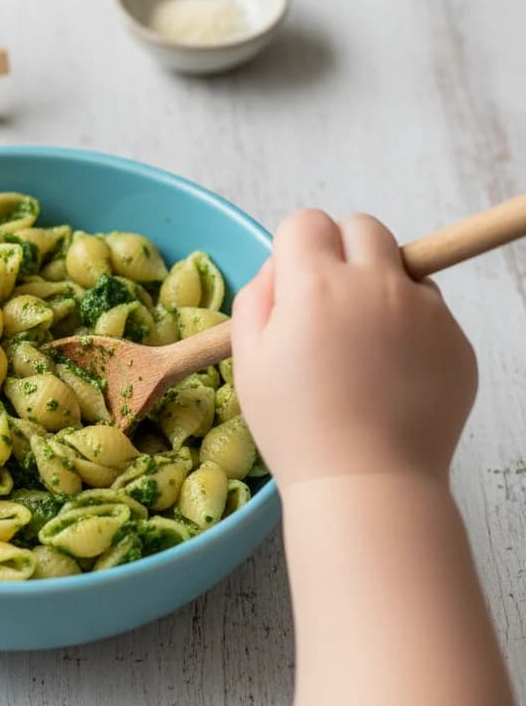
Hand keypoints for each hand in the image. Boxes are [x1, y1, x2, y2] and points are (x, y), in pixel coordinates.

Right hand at [230, 210, 476, 490]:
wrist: (366, 483)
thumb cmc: (294, 424)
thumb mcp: (247, 358)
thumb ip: (257, 297)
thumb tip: (279, 267)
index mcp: (314, 285)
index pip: (307, 221)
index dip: (294, 247)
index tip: (293, 282)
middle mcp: (374, 284)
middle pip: (362, 227)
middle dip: (341, 249)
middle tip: (329, 300)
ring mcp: (423, 311)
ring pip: (402, 266)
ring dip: (380, 286)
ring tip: (364, 345)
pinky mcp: (457, 341)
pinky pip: (430, 310)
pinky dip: (410, 326)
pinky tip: (391, 372)